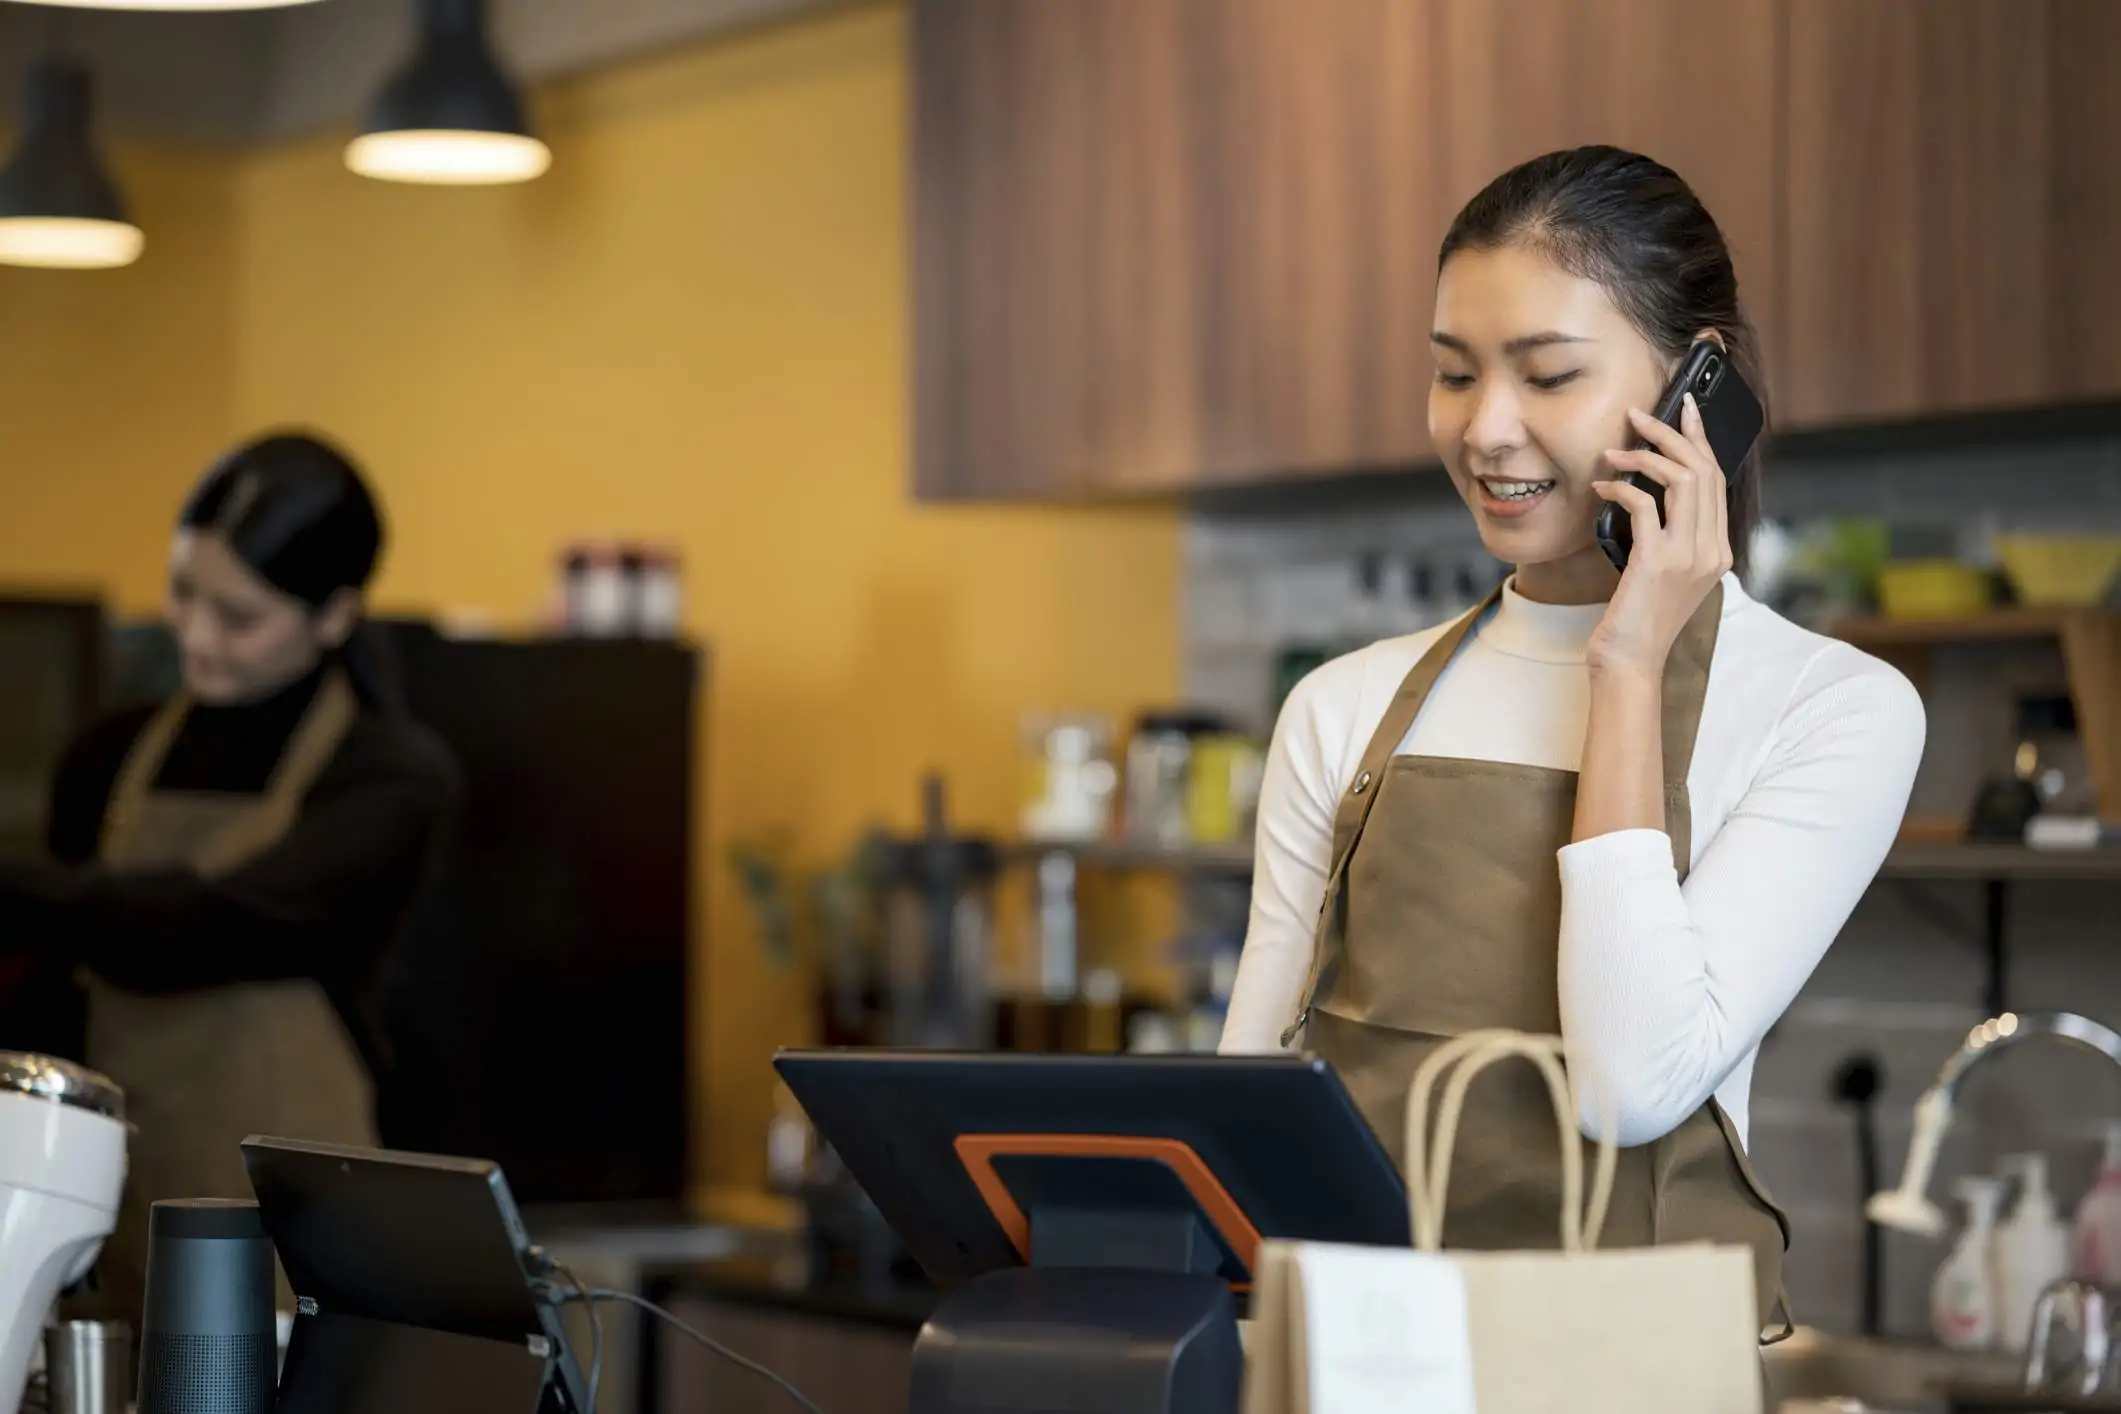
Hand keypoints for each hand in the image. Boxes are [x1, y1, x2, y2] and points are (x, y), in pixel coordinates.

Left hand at [1587, 393, 1732, 677]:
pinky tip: (1602, 487)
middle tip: (1640, 414)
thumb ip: (1669, 536)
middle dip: (1671, 433)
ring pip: (1681, 478)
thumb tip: (1647, 492)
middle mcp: (1712, 549)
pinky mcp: (1658, 561)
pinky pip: (1643, 503)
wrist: (1630, 663)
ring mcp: (1689, 555)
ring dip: (1644, 455)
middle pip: (1703, 470)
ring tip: (1613, 451)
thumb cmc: (1638, 620)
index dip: (1700, 439)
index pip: (1717, 479)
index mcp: (1719, 550)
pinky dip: (1620, 487)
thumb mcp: (1663, 573)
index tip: (1683, 410)